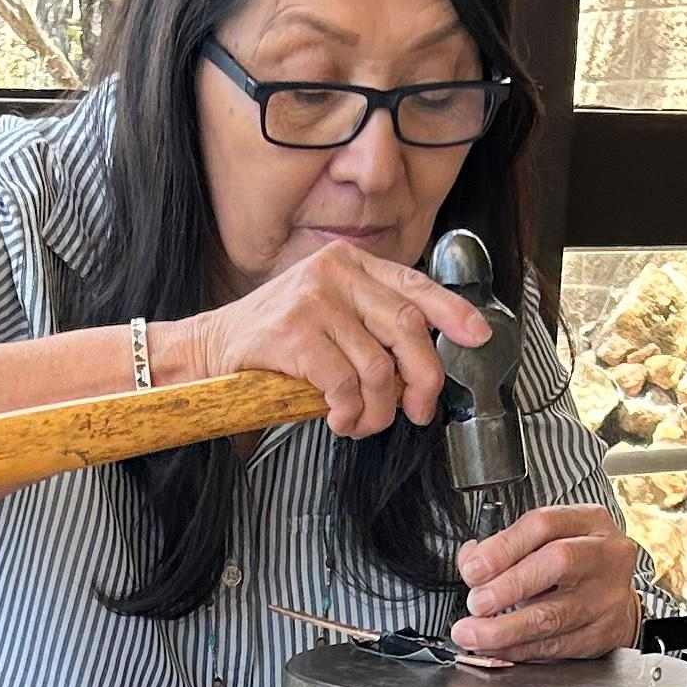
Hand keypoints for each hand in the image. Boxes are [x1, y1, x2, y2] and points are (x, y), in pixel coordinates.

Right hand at [178, 242, 489, 438]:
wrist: (210, 349)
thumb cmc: (273, 343)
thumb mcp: (327, 317)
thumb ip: (369, 325)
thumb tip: (420, 369)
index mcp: (349, 264)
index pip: (414, 285)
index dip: (452, 312)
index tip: (477, 336)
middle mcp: (335, 272)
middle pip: (407, 328)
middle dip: (422, 379)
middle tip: (418, 411)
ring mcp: (313, 299)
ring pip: (377, 366)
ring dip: (378, 410)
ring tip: (362, 423)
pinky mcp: (293, 332)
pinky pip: (343, 383)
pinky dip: (348, 412)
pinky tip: (337, 418)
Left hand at [456, 505, 643, 662]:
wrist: (616, 600)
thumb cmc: (575, 566)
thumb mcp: (546, 542)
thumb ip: (506, 547)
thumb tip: (470, 562)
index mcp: (588, 521)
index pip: (543, 525)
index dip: (502, 548)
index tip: (472, 570)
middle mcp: (605, 555)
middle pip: (556, 563)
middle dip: (507, 586)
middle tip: (475, 603)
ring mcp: (608, 595)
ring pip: (553, 614)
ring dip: (504, 628)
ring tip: (472, 633)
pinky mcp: (603, 633)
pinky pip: (555, 645)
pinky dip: (519, 649)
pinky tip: (497, 648)